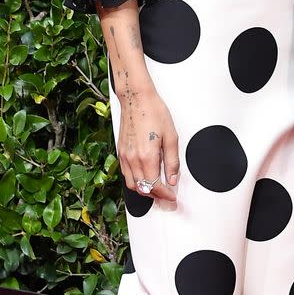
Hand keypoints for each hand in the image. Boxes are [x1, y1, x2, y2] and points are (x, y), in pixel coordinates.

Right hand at [118, 88, 180, 204]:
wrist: (136, 98)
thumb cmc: (154, 112)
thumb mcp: (171, 137)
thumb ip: (172, 161)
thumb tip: (173, 179)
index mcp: (147, 156)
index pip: (155, 185)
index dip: (165, 194)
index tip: (172, 196)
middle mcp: (133, 159)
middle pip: (143, 188)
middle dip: (155, 195)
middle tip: (166, 194)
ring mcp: (125, 156)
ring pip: (132, 184)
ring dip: (144, 190)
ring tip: (156, 187)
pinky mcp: (120, 151)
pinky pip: (126, 174)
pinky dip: (135, 180)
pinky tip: (144, 176)